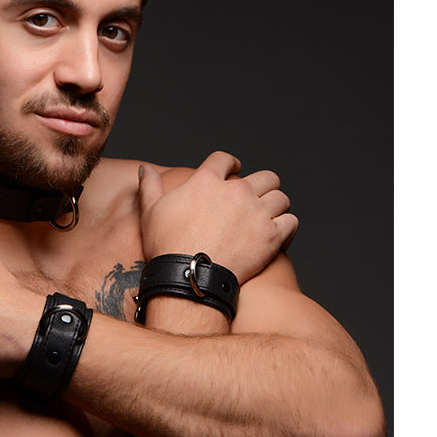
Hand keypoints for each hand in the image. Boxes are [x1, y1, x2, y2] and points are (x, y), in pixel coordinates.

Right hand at [138, 152, 297, 283]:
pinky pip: (291, 222)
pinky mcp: (271, 236)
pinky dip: (287, 226)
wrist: (188, 277)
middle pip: (264, 176)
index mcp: (207, 181)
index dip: (231, 163)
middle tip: (258, 195)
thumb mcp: (151, 212)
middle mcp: (236, 191)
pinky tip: (280, 233)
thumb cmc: (167, 247)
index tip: (234, 168)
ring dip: (277, 205)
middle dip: (262, 184)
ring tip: (271, 215)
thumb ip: (150, 186)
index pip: (225, 159)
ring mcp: (256, 212)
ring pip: (281, 197)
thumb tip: (145, 169)